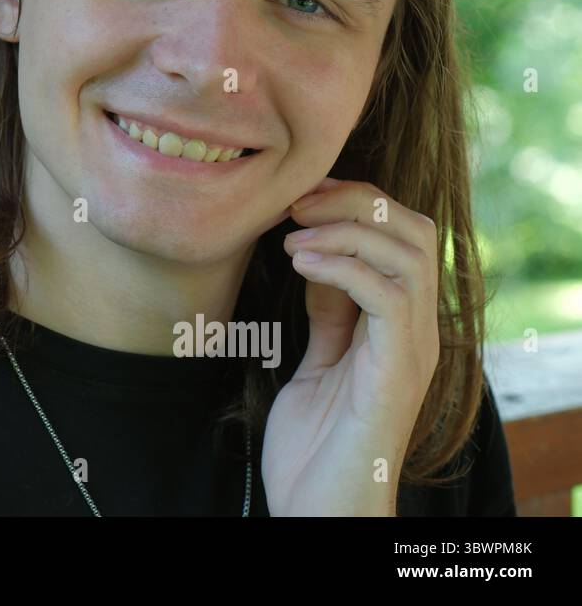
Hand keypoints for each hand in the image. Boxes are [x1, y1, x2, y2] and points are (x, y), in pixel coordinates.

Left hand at [261, 177, 440, 515]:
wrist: (317, 510)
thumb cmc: (312, 445)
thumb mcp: (316, 361)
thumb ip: (328, 314)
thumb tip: (319, 257)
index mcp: (396, 324)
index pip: (401, 234)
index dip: (353, 202)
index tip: (296, 197)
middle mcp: (415, 331)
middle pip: (416, 230)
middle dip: (355, 201)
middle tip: (295, 204)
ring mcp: (411, 351)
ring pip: (410, 254)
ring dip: (345, 230)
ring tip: (291, 237)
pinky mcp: (397, 372)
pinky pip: (389, 296)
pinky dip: (343, 266)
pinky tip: (299, 264)